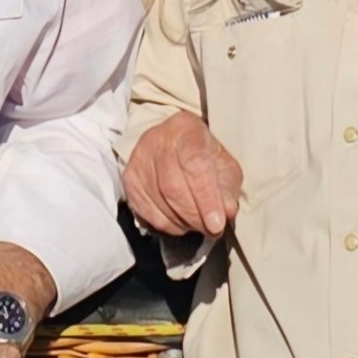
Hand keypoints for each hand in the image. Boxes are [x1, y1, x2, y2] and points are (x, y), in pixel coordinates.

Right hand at [122, 109, 242, 236]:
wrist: (172, 144)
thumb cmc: (202, 155)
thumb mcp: (223, 164)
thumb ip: (228, 187)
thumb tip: (227, 211)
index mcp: (185, 129)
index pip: (194, 164)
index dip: (206, 196)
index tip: (217, 222)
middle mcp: (157, 140)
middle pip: (174, 187)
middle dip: (196, 215)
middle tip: (212, 229)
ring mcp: (139, 160)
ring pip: (161, 203)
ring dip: (184, 222)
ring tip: (199, 223)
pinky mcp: (129, 180)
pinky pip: (149, 213)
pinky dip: (170, 225)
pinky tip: (181, 220)